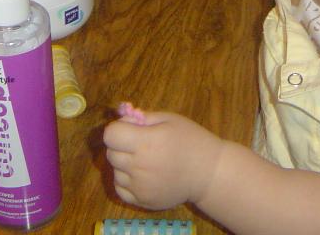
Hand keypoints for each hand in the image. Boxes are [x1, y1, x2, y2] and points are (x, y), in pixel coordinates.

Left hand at [104, 109, 224, 209]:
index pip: (111, 135)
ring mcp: (140, 186)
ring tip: (146, 160)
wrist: (209, 173)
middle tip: (140, 144)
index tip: (131, 129)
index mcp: (146, 142)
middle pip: (111, 153)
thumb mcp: (170, 119)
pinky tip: (142, 175)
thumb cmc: (192, 140)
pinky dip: (126, 181)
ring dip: (124, 163)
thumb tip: (122, 120)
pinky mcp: (142, 201)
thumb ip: (143, 118)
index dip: (118, 129)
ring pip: (115, 171)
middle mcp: (139, 166)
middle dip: (121, 145)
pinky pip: (120, 188)